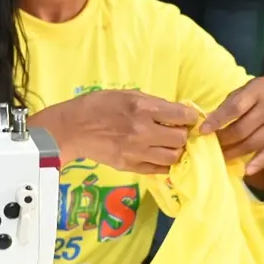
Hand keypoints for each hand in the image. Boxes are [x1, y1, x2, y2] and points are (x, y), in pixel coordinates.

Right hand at [49, 90, 198, 174]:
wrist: (73, 128)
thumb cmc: (98, 105)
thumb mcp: (126, 94)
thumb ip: (153, 103)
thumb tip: (176, 111)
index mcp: (143, 109)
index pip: (181, 116)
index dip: (190, 116)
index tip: (189, 117)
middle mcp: (143, 132)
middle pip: (180, 138)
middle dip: (182, 133)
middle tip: (176, 130)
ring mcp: (137, 152)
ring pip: (173, 157)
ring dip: (175, 150)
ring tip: (168, 144)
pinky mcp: (130, 166)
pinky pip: (158, 170)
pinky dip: (163, 163)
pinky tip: (159, 155)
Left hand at [200, 77, 263, 175]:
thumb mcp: (248, 89)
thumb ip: (231, 103)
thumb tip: (209, 122)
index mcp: (258, 91)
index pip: (235, 108)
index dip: (217, 120)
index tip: (203, 131)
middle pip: (242, 129)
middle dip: (223, 139)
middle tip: (210, 145)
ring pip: (253, 143)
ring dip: (234, 152)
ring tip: (220, 157)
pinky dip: (258, 163)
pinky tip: (246, 170)